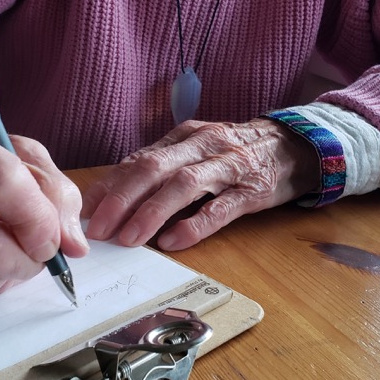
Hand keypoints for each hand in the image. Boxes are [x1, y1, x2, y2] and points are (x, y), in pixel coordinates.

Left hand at [82, 118, 319, 249]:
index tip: (86, 212)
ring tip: (129, 239)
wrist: (294, 146)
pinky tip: (173, 242)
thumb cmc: (232, 154)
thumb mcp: (194, 152)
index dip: (110, 186)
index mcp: (182, 137)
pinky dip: (194, 225)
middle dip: (121, 200)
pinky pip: (220, 208)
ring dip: (152, 212)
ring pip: (184, 185)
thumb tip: (115, 198)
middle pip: (154, 169)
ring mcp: (229, 166)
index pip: (137, 160)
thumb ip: (160, 169)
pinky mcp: (252, 190)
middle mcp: (201, 145)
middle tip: (98, 230)